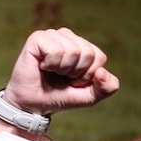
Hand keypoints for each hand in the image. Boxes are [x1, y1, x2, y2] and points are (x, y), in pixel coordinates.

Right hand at [0, 27, 119, 124]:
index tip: (74, 81)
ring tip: (52, 72)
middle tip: (62, 77)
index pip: (99, 57)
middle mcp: (67, 37)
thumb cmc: (60, 97)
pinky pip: (56, 50)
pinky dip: (51, 64)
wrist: (33, 105)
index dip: (88, 75)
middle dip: (77, 72)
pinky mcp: (37, 38)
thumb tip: (102, 72)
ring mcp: (52, 35)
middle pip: (88, 52)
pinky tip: (43, 66)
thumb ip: (107, 88)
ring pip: (73, 50)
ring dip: (63, 69)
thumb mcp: (90, 97)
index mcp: (82, 46)